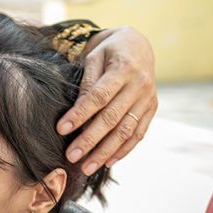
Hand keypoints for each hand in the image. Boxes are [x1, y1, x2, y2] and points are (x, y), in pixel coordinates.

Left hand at [56, 27, 156, 174]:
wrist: (138, 45)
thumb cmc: (109, 51)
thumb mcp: (95, 57)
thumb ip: (87, 82)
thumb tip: (76, 111)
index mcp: (123, 69)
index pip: (99, 97)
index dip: (80, 115)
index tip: (61, 129)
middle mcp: (139, 86)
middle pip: (112, 118)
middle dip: (90, 140)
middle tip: (71, 156)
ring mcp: (148, 99)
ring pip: (126, 131)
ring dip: (105, 151)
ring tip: (87, 167)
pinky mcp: (151, 109)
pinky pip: (138, 134)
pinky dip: (124, 150)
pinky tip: (108, 162)